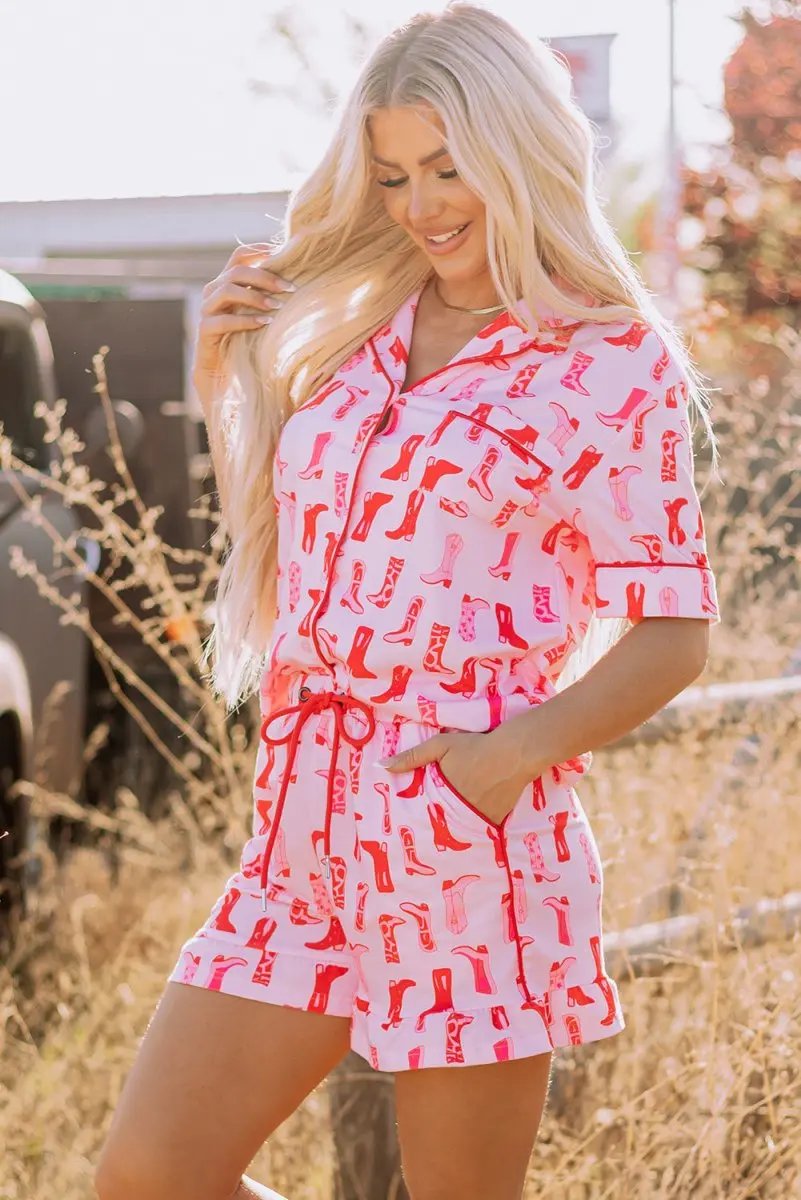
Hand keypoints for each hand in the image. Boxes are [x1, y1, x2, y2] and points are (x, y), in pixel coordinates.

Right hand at [191, 242, 296, 398]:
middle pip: (236, 271)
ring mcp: (207, 311)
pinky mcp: (205, 331)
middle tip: (289, 288)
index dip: (258, 250)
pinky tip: (264, 323)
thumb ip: (271, 298)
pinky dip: (245, 320)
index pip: (239, 256)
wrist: (223, 376)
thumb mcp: (261, 316)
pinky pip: (222, 321)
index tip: (283, 253)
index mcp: (227, 283)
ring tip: (277, 306)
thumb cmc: (247, 343)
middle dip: (264, 277)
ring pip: (226, 291)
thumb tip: (302, 283)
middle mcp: (214, 293)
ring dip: (254, 296)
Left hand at [379, 730, 532, 825]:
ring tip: (450, 824)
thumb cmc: (475, 746)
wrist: (513, 753)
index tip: (411, 821)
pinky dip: (476, 822)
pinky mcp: (495, 820)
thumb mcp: (440, 745)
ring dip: (456, 824)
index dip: (420, 815)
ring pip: (462, 826)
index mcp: (442, 796)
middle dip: (438, 821)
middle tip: (430, 824)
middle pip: (443, 822)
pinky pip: (481, 826)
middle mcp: (459, 812)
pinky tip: (473, 817)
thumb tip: (380, 767)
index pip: (424, 813)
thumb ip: (411, 757)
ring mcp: (478, 818)